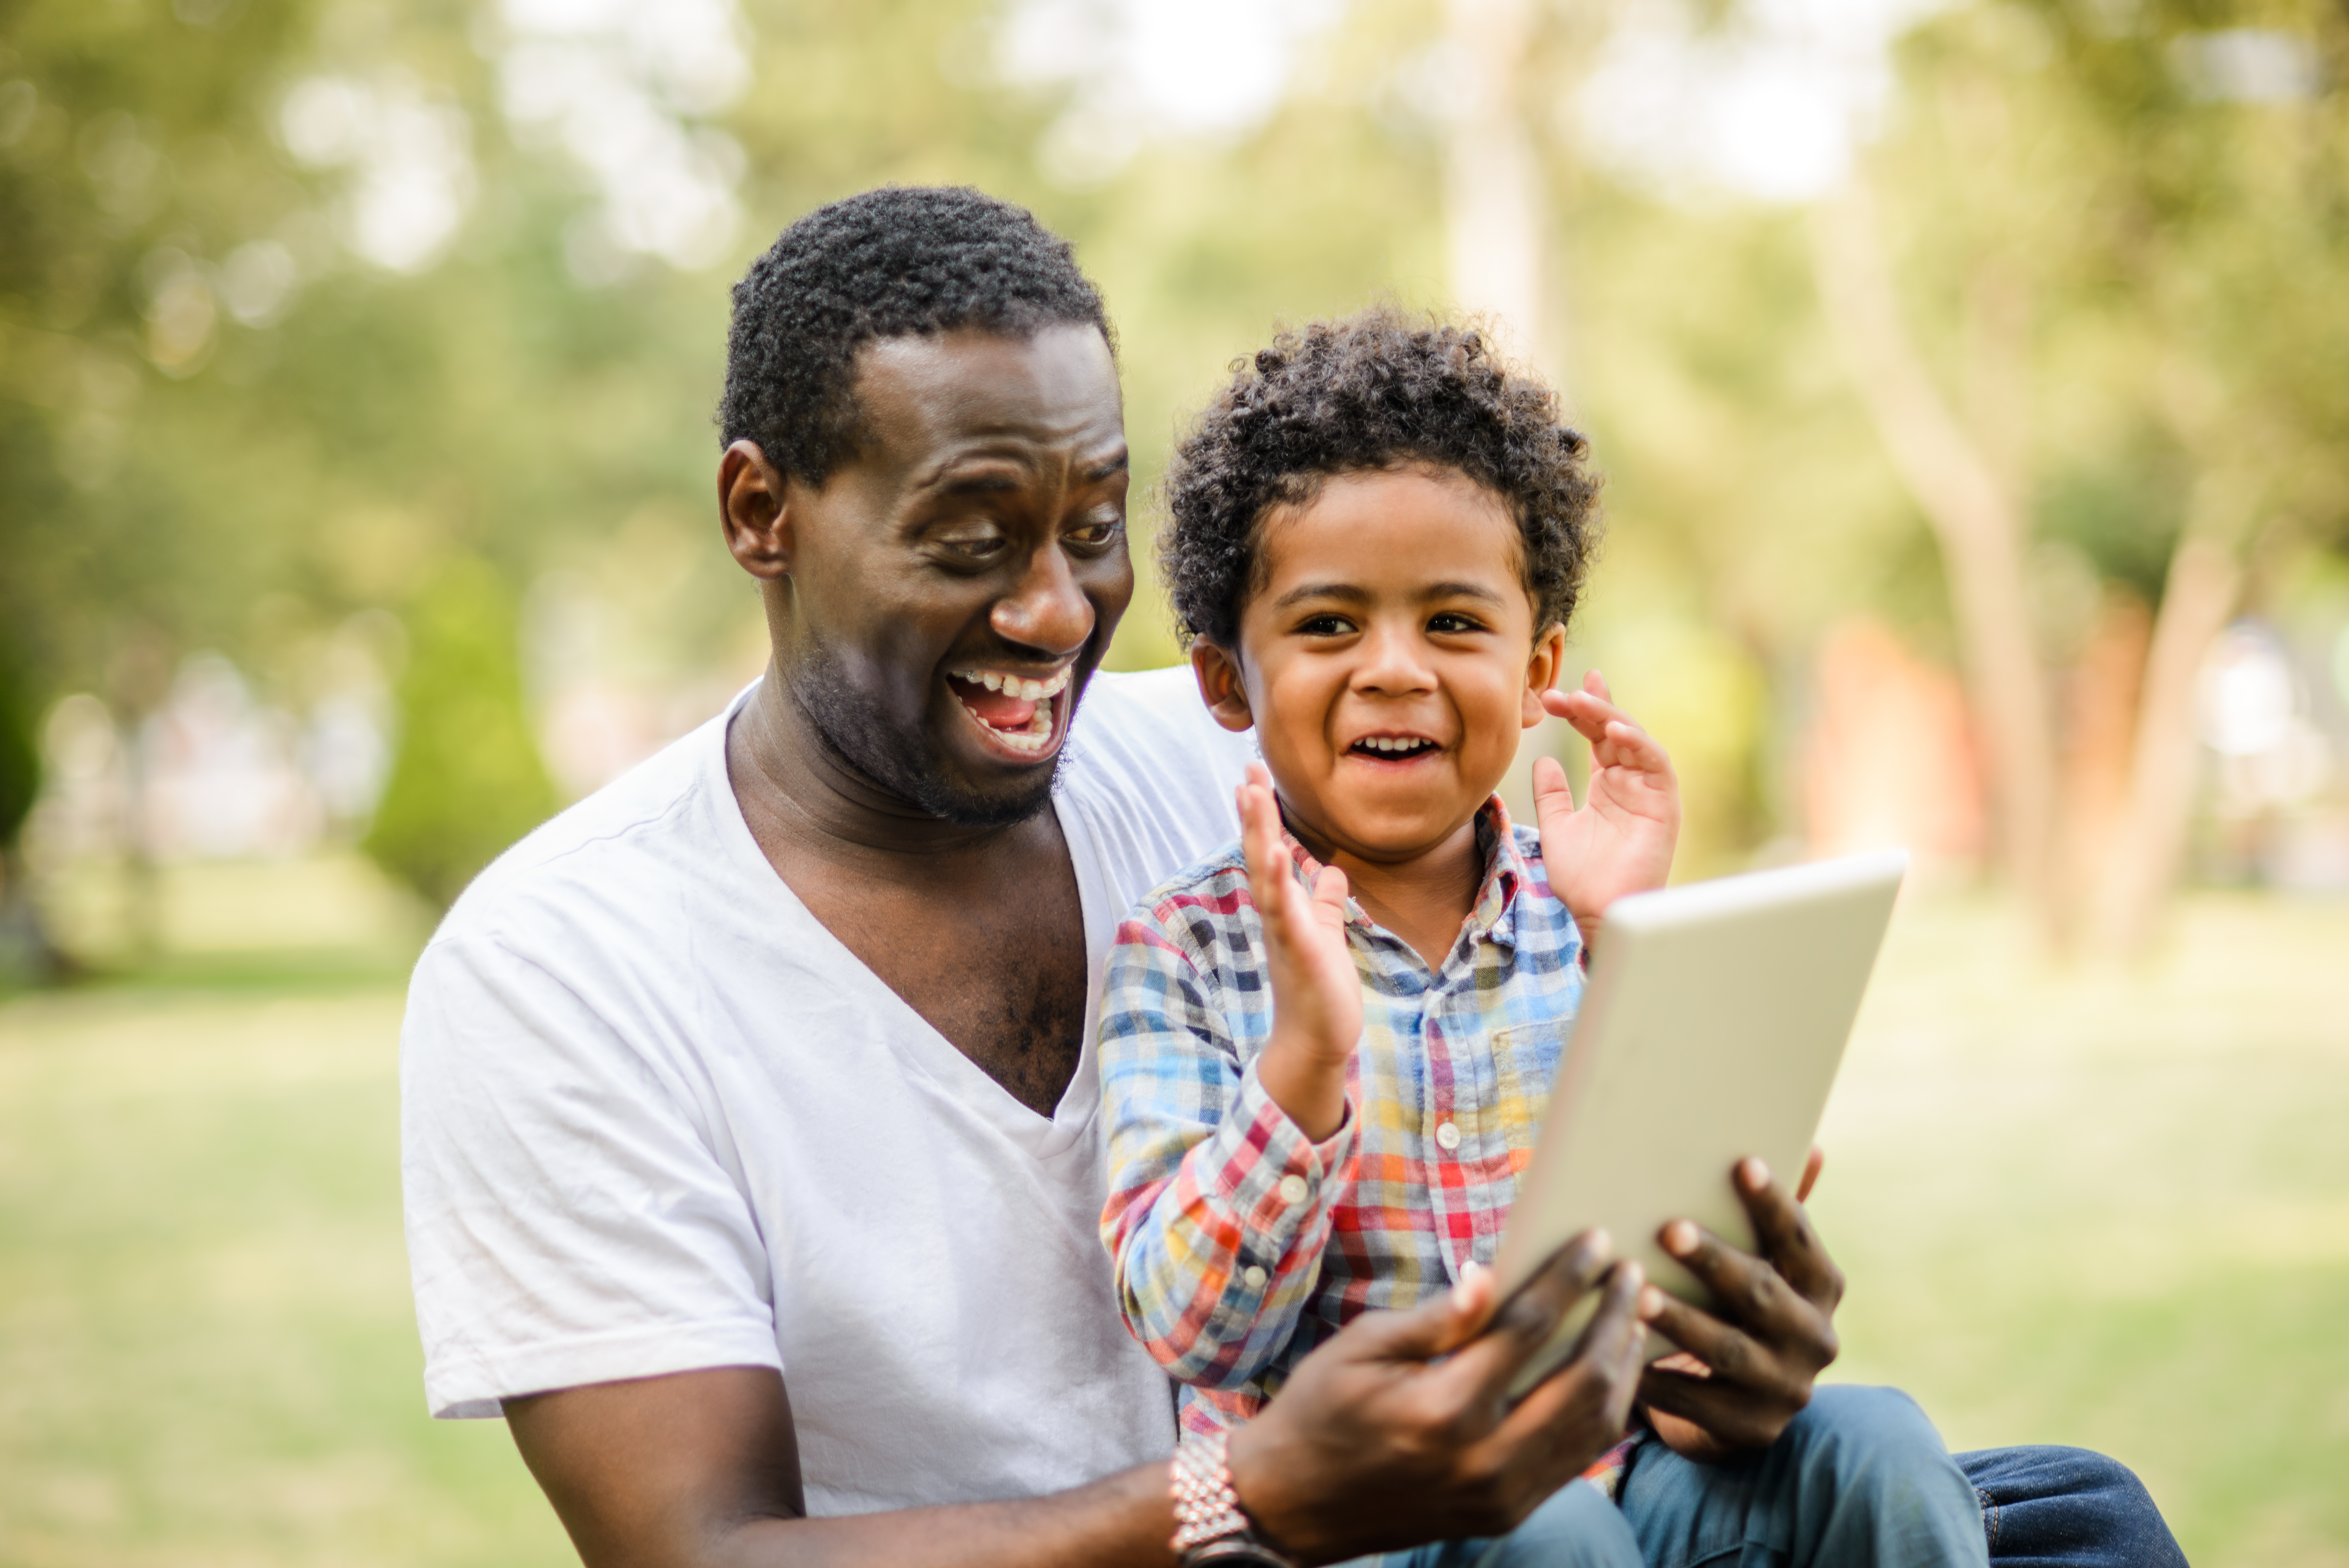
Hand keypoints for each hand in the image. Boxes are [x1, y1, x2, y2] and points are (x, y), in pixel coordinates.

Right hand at [1228, 1233, 1648, 1563]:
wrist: (1294, 1503)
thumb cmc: (1320, 1409)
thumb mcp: (1362, 1347)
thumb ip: (1435, 1318)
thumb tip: (1490, 1275)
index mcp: (1443, 1408)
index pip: (1529, 1329)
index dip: (1569, 1278)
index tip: (1596, 1241)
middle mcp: (1483, 1459)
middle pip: (1583, 1381)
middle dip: (1616, 1319)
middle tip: (1633, 1274)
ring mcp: (1501, 1495)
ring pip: (1595, 1427)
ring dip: (1623, 1368)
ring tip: (1634, 1318)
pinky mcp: (1506, 1513)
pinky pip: (1576, 1461)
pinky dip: (1603, 1413)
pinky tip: (1609, 1375)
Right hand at [1241, 763, 1361, 1140]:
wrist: (1317, 1041)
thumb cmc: (1320, 989)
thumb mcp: (1326, 933)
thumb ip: (1324, 901)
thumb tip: (1329, 870)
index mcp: (1283, 907)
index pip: (1268, 850)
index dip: (1262, 814)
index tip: (1254, 776)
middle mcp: (1276, 914)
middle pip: (1259, 853)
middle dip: (1254, 811)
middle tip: (1247, 770)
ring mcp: (1282, 931)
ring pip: (1264, 874)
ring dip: (1258, 834)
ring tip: (1252, 794)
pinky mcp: (1296, 949)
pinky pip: (1284, 910)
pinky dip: (1279, 881)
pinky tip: (1277, 851)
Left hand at [1532, 670, 1679, 940]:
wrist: (1599, 912)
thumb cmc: (1582, 879)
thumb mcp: (1556, 828)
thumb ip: (1551, 795)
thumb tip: (1543, 760)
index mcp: (1607, 785)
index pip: (1597, 737)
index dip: (1581, 712)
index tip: (1556, 693)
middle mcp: (1630, 782)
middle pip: (1614, 731)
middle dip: (1589, 708)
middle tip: (1561, 692)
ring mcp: (1649, 791)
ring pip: (1635, 739)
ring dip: (1609, 717)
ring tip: (1581, 703)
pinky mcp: (1664, 803)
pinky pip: (1655, 763)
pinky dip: (1637, 743)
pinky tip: (1613, 730)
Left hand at [1634, 1154, 1843, 1462]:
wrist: (1739, 1402)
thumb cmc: (1742, 1308)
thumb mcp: (1765, 1264)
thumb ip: (1779, 1215)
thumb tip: (1811, 1146)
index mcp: (1820, 1289)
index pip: (1800, 1241)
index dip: (1774, 1204)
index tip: (1741, 1163)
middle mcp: (1815, 1340)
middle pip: (1762, 1295)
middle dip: (1715, 1262)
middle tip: (1668, 1229)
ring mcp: (1786, 1389)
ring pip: (1729, 1350)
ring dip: (1682, 1320)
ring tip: (1640, 1294)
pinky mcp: (1751, 1429)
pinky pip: (1697, 1402)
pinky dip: (1659, 1378)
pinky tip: (1623, 1354)